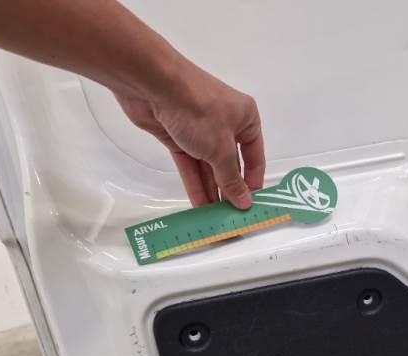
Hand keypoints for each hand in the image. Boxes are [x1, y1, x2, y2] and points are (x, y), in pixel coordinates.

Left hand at [114, 67, 263, 208]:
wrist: (153, 84)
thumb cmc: (200, 111)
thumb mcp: (221, 149)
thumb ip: (232, 178)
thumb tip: (245, 202)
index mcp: (246, 119)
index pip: (254, 157)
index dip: (253, 182)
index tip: (250, 206)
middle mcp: (226, 125)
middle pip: (230, 164)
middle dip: (229, 190)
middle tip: (230, 218)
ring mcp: (200, 130)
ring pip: (209, 167)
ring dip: (211, 190)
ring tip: (214, 218)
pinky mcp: (178, 136)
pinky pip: (190, 165)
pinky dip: (195, 183)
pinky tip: (199, 205)